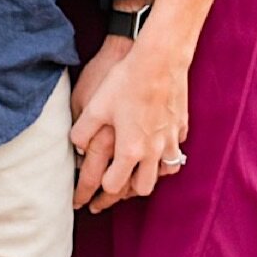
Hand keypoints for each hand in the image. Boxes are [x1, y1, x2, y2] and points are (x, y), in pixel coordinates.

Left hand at [70, 36, 187, 210]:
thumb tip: (75, 146)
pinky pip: (176, 150)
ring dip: (151, 174)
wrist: (160, 58)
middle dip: (126, 191)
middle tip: (112, 189)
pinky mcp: (181, 126)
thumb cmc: (125, 80)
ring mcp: (170, 139)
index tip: (86, 199)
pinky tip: (158, 146)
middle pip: (142, 187)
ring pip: (164, 172)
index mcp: (129, 149)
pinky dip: (166, 154)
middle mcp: (152, 150)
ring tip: (138, 171)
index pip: (113, 185)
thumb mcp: (94, 106)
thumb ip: (81, 131)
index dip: (96, 193)